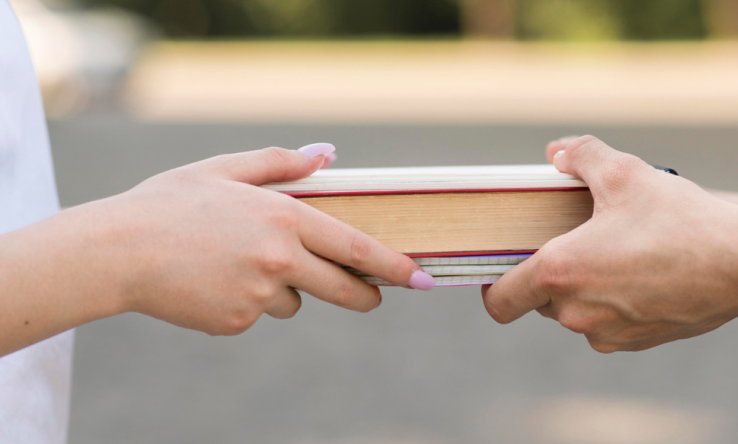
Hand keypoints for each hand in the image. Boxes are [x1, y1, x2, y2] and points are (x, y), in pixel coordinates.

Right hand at [54, 146, 431, 336]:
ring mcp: (259, 296)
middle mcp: (280, 260)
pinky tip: (214, 281)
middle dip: (366, 296)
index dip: (394, 266)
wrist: (117, 251)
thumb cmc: (171, 203)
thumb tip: (329, 155)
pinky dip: (247, 302)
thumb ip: (283, 163)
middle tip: (372, 296)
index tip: (421, 277)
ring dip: (284, 290)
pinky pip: (258, 314)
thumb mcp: (226, 170)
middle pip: (345, 289)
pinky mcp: (237, 322)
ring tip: (236, 264)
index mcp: (284, 218)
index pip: (356, 248)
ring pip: (295, 301)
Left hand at [481, 136, 737, 352]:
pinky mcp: (635, 343)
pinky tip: (643, 273)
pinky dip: (613, 303)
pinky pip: (606, 324)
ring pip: (574, 312)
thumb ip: (580, 156)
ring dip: (585, 287)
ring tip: (618, 252)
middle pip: (539, 299)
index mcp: (560, 272)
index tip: (505, 265)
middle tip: (580, 239)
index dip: (494, 284)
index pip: (499, 300)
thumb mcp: (626, 172)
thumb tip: (554, 153)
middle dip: (552, 273)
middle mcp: (576, 313)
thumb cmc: (682, 218)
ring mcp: (607, 334)